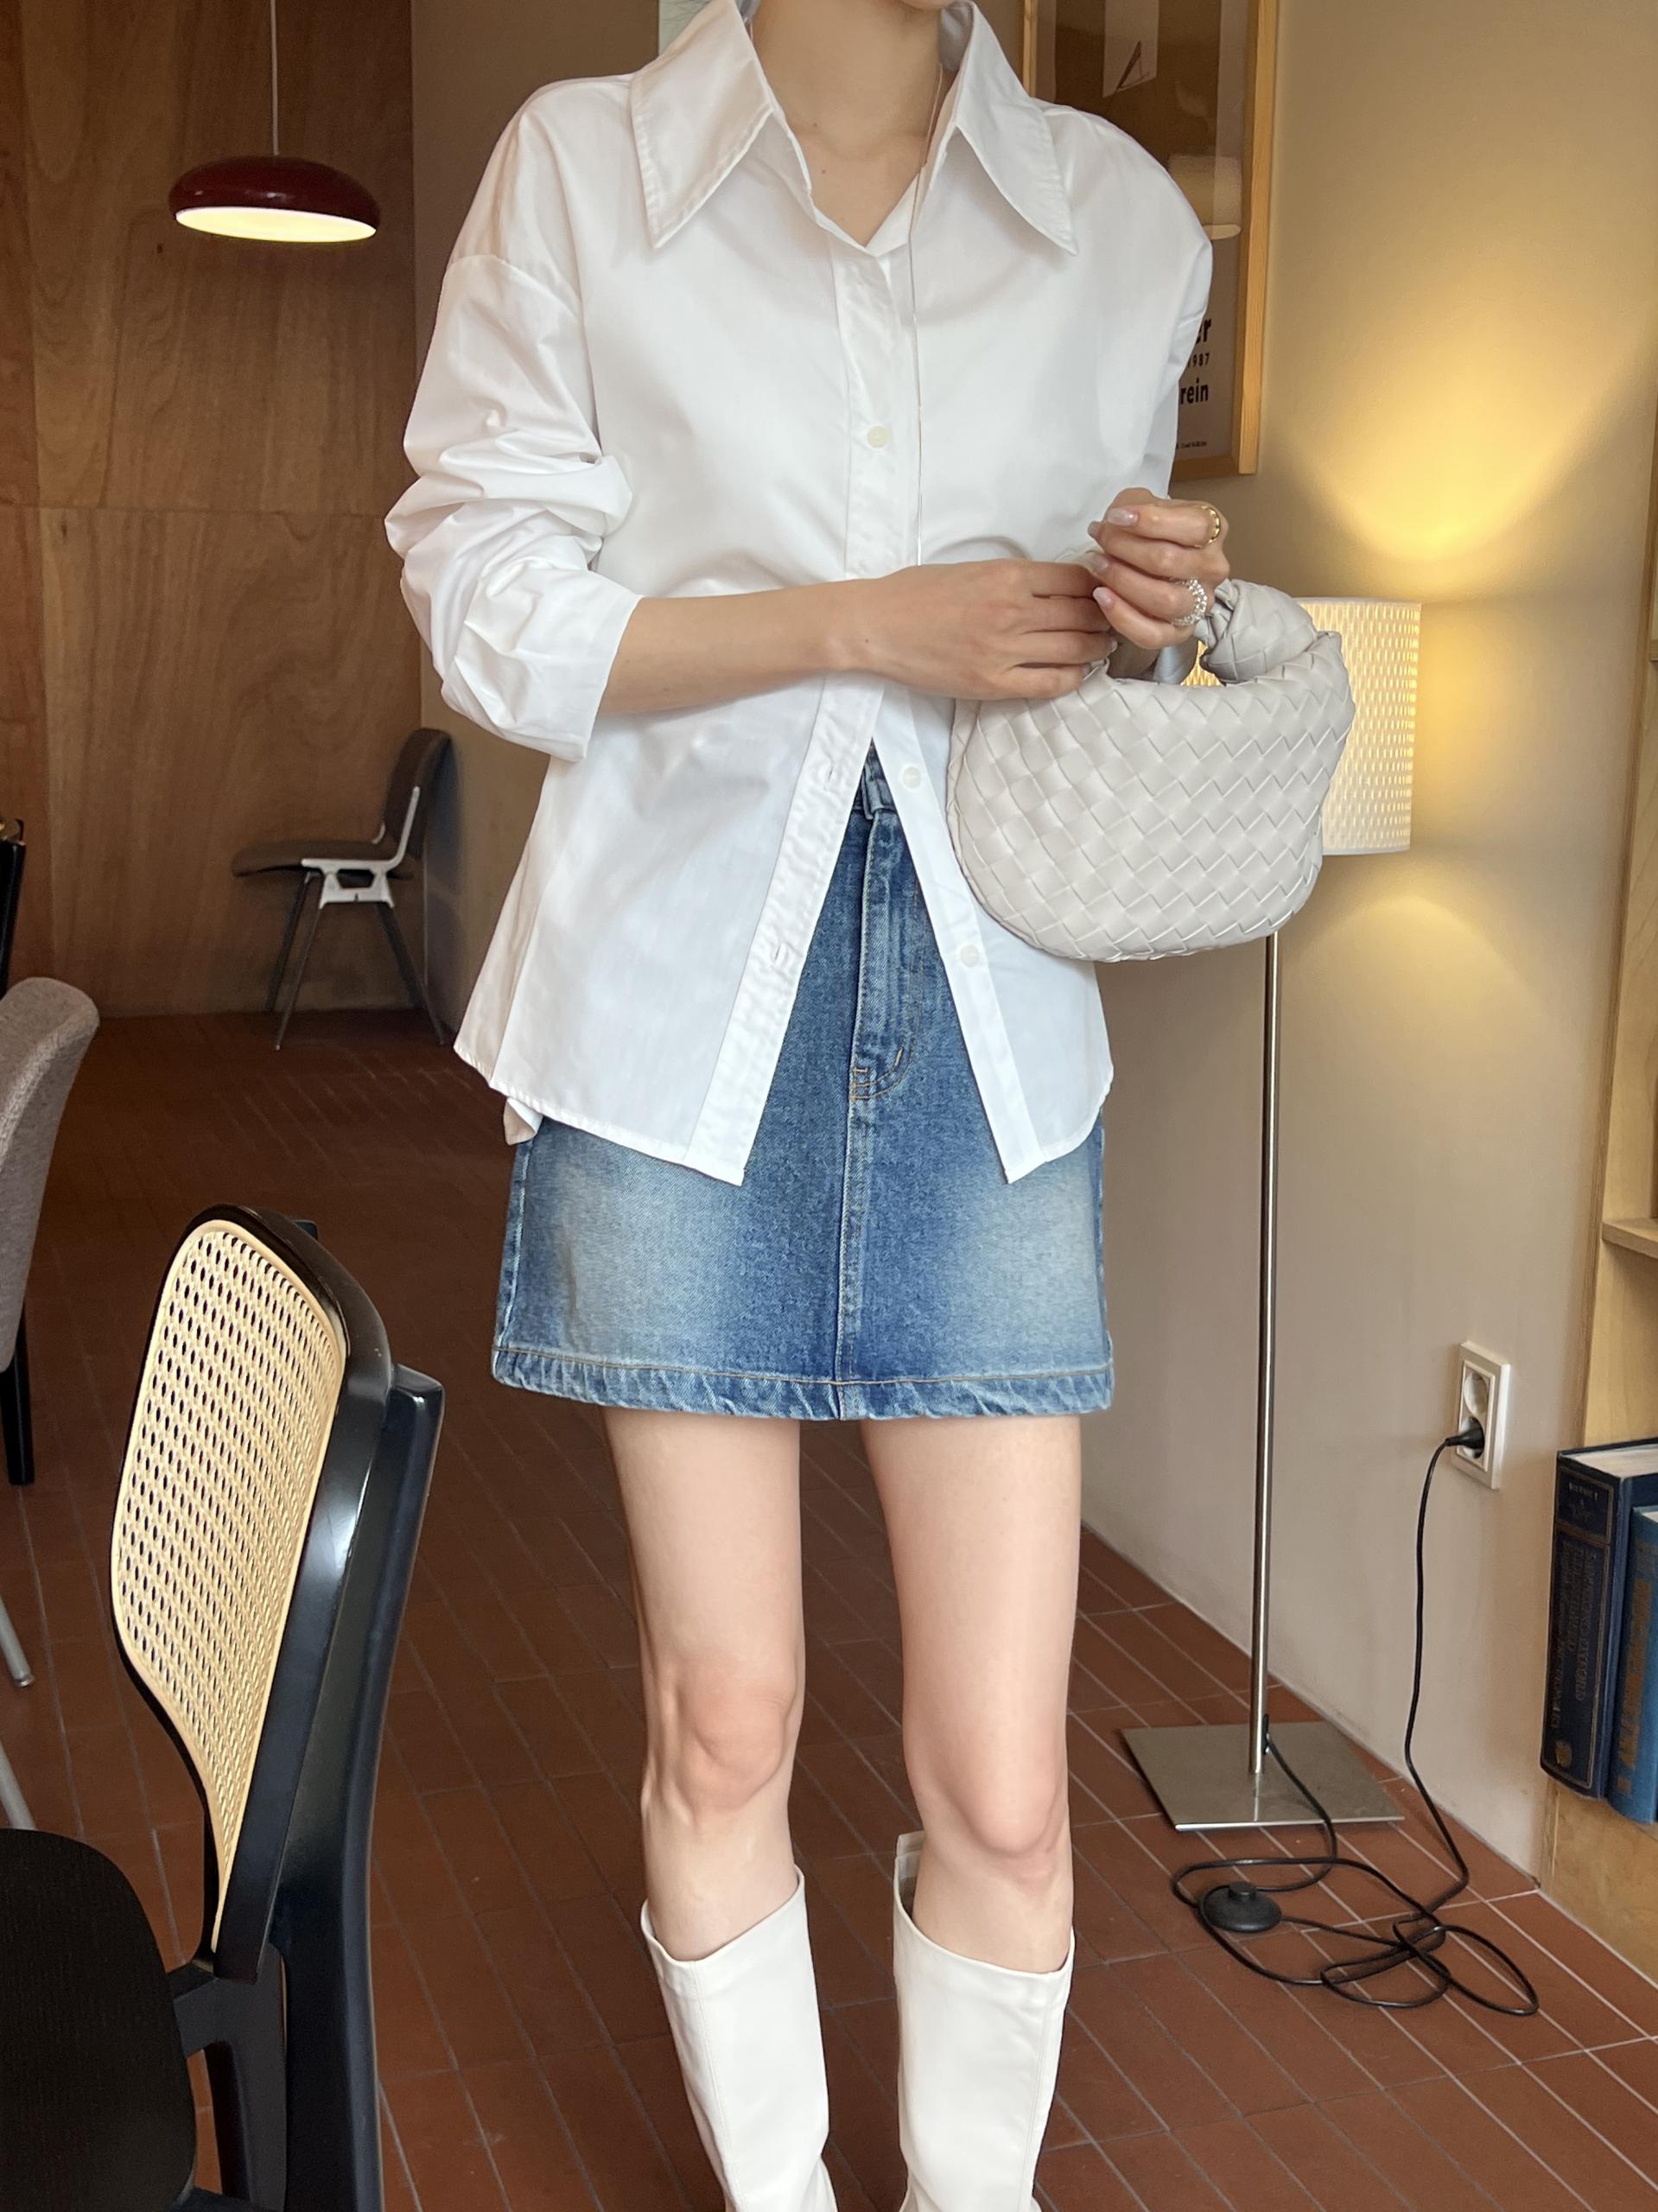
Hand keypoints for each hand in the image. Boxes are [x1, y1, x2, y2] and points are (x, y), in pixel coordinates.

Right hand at [840, 559, 1117, 700]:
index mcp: (1007, 575)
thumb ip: (1016, 576)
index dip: (1097, 584)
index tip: (1103, 590)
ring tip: (1102, 645)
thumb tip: (1059, 585)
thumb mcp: (973, 568)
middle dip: (1106, 616)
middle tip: (1114, 619)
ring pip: (1075, 648)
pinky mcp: (993, 683)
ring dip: (1097, 647)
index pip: (1075, 578)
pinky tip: (1078, 671)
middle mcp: (1012, 611)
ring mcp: (1004, 651)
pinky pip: (1051, 683)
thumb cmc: (917, 593)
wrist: (877, 626)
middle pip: (1084, 613)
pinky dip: (1074, 677)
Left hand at [1084, 488, 1229, 650]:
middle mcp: (1213, 567)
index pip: (1193, 525)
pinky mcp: (1181, 631)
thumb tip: (1115, 520)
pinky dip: (1123, 617)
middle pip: (1170, 561)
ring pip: (1165, 600)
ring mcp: (1200, 602)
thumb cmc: (1148, 531)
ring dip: (1123, 582)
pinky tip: (1102, 596)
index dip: (1149, 521)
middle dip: (1125, 548)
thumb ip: (1132, 504)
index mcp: (1213, 529)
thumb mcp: (1144, 503)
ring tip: (1098, 566)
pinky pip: (1154, 633)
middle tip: (1099, 538)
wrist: (1150, 562)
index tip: (1115, 517)